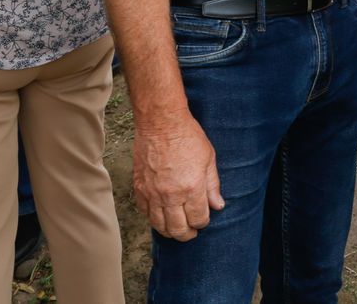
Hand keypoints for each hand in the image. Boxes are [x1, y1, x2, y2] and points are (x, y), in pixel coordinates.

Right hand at [132, 118, 225, 240]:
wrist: (161, 123)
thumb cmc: (187, 137)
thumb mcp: (209, 159)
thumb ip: (213, 186)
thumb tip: (218, 205)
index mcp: (192, 188)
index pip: (198, 219)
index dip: (203, 222)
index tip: (204, 219)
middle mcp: (171, 195)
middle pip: (178, 229)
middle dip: (187, 234)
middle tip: (191, 232)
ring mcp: (153, 193)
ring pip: (159, 225)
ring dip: (169, 231)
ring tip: (175, 229)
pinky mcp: (139, 187)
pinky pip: (144, 212)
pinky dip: (152, 218)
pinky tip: (159, 215)